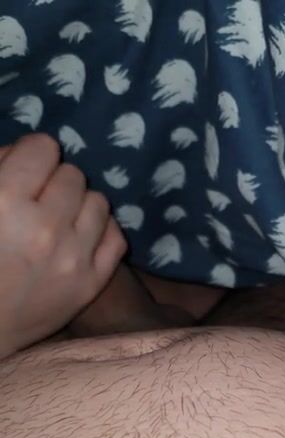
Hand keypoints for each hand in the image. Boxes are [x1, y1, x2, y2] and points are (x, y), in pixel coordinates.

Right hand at [0, 134, 125, 357]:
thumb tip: (25, 152)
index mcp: (5, 200)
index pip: (44, 147)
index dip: (30, 157)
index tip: (22, 173)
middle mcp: (45, 227)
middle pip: (73, 175)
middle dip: (54, 183)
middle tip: (37, 203)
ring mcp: (73, 258)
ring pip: (99, 202)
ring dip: (79, 206)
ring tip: (59, 222)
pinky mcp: (91, 284)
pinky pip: (116, 237)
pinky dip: (101, 232)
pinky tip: (80, 239)